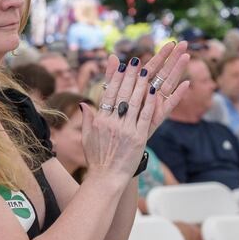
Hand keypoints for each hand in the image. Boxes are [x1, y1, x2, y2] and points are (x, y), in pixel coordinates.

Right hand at [83, 42, 188, 180]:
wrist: (106, 178)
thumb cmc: (97, 159)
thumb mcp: (88, 137)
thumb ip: (88, 119)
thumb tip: (84, 104)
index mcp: (100, 120)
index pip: (109, 93)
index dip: (116, 77)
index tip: (122, 65)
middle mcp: (112, 122)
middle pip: (122, 93)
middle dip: (130, 75)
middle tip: (137, 61)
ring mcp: (126, 130)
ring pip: (135, 101)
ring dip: (141, 84)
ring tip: (147, 70)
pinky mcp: (138, 137)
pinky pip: (145, 116)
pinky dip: (150, 102)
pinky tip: (154, 91)